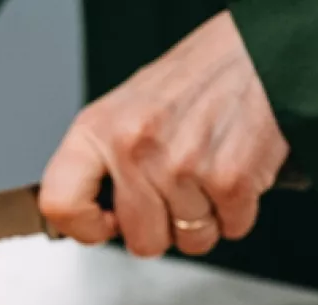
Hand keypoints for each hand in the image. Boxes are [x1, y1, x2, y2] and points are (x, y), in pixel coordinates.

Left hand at [39, 10, 288, 257]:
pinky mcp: (230, 178)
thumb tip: (90, 214)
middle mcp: (134, 146)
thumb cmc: (193, 79)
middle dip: (164, 227)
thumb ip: (102, 161)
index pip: (60, 204)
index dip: (84, 227)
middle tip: (176, 191)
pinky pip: (231, 229)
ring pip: (190, 240)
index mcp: (97, 128)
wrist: (257, 51)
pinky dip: (237, 211)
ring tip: (208, 172)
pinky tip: (232, 172)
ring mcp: (182, 165)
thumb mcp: (125, 109)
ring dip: (204, 217)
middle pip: (140, 241)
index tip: (105, 224)